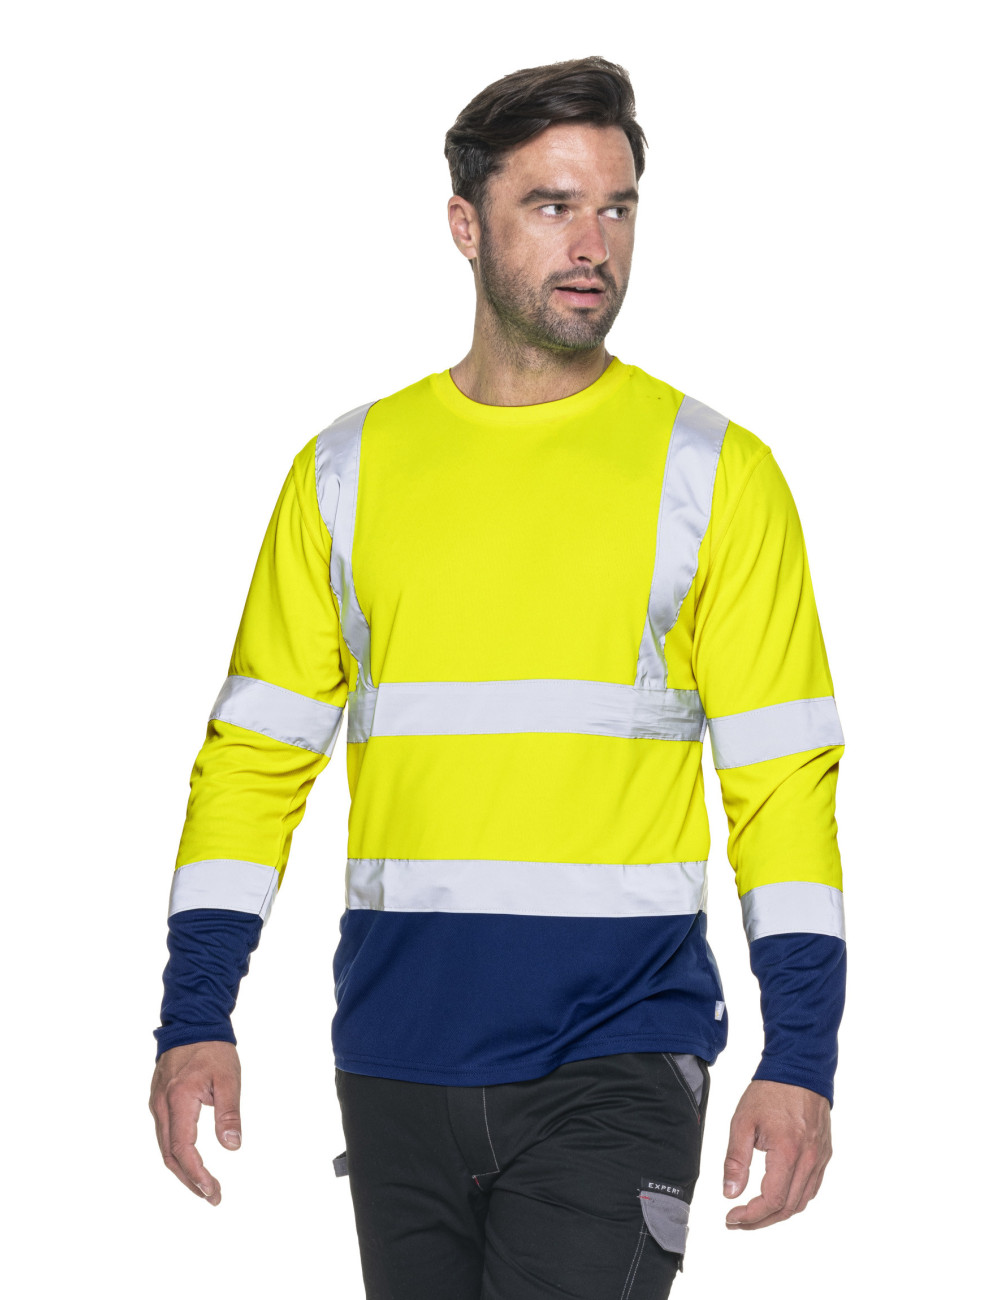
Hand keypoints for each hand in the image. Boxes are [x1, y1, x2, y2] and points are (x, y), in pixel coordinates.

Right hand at [149, 1041, 242, 1205]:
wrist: (193, 1022)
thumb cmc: (212, 1049)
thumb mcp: (228, 1079)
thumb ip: (229, 1113)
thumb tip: (232, 1146)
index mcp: (178, 1099)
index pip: (182, 1149)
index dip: (196, 1174)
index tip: (212, 1190)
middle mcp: (162, 1105)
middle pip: (170, 1155)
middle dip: (190, 1180)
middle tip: (212, 1196)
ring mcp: (157, 1104)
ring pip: (165, 1148)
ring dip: (183, 1170)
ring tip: (204, 1186)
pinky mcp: (159, 1101)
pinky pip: (164, 1135)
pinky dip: (177, 1154)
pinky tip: (191, 1162)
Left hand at [722, 1079, 831, 1229]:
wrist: (799, 1069)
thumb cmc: (770, 1092)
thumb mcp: (742, 1122)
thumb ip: (736, 1160)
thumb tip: (730, 1193)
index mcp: (788, 1152)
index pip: (772, 1201)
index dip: (751, 1216)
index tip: (732, 1217)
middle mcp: (809, 1160)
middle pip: (788, 1208)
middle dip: (761, 1220)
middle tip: (738, 1221)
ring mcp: (820, 1158)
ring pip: (802, 1202)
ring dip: (778, 1214)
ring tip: (754, 1213)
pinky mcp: (824, 1154)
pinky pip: (811, 1188)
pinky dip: (794, 1199)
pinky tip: (777, 1196)